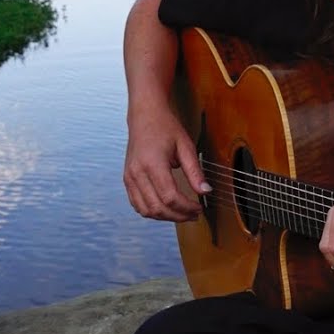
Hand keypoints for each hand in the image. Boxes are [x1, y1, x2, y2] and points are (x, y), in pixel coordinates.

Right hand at [123, 104, 210, 221]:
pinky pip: (138, 205)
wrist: (145, 116)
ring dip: (166, 217)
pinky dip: (152, 212)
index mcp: (152, 164)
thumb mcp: (186, 146)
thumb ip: (195, 171)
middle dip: (178, 216)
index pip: (170, 197)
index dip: (186, 207)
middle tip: (194, 214)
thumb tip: (205, 191)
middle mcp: (137, 173)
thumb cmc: (165, 127)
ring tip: (182, 214)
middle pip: (158, 208)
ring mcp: (129, 178)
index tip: (199, 208)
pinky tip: (167, 209)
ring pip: (146, 210)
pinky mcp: (127, 180)